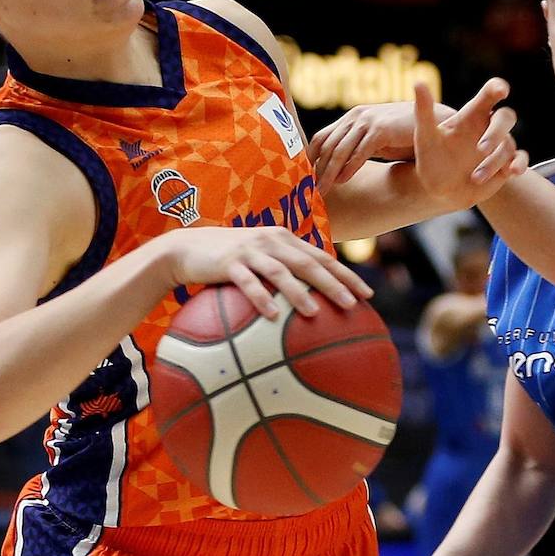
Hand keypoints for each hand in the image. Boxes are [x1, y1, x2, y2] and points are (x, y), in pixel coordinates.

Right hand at [157, 226, 371, 318]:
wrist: (186, 248)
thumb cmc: (229, 259)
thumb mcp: (260, 259)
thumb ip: (285, 271)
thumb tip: (313, 300)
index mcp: (284, 239)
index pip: (322, 257)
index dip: (346, 274)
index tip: (368, 293)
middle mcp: (271, 240)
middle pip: (309, 263)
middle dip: (334, 283)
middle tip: (354, 304)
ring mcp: (250, 250)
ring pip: (281, 272)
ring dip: (299, 292)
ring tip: (315, 312)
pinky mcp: (228, 263)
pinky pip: (248, 282)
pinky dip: (261, 298)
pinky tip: (272, 316)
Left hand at [310, 102, 446, 194]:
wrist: (436, 125)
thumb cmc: (406, 137)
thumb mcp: (377, 142)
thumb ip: (358, 150)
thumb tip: (339, 170)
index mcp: (353, 118)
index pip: (322, 137)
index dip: (310, 158)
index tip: (304, 179)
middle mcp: (357, 116)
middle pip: (327, 145)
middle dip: (316, 170)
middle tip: (308, 191)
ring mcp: (368, 121)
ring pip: (340, 149)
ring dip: (328, 173)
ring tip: (322, 191)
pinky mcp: (381, 129)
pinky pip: (360, 151)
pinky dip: (350, 167)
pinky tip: (343, 181)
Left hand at [414, 78, 527, 208]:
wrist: (438, 188)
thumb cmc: (431, 157)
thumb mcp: (425, 135)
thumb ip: (423, 110)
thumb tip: (418, 82)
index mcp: (472, 115)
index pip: (489, 94)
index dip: (497, 88)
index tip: (501, 90)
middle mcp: (488, 127)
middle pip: (506, 117)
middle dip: (496, 131)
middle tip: (480, 149)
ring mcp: (499, 146)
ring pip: (509, 144)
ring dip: (494, 160)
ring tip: (475, 177)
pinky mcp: (505, 165)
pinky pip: (520, 159)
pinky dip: (520, 164)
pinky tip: (512, 172)